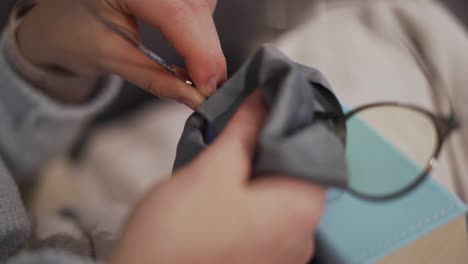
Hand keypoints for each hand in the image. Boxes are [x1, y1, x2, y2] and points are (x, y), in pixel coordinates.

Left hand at [16, 0, 226, 107]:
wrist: (57, 21)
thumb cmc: (70, 35)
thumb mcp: (111, 59)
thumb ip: (157, 79)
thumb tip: (196, 97)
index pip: (174, 12)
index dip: (199, 50)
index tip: (209, 86)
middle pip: (194, 7)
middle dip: (207, 49)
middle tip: (210, 88)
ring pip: (202, 4)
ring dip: (207, 39)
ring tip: (201, 72)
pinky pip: (198, 2)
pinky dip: (201, 28)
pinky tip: (196, 47)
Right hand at [110, 91, 325, 263]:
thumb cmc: (180, 232)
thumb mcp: (214, 169)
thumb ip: (245, 129)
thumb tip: (264, 98)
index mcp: (301, 209)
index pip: (313, 147)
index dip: (287, 119)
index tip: (264, 102)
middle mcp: (303, 235)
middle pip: (295, 171)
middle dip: (268, 146)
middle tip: (239, 127)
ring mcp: (283, 254)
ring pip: (278, 195)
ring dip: (257, 172)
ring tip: (228, 156)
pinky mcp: (262, 261)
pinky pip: (266, 218)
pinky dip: (251, 198)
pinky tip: (226, 189)